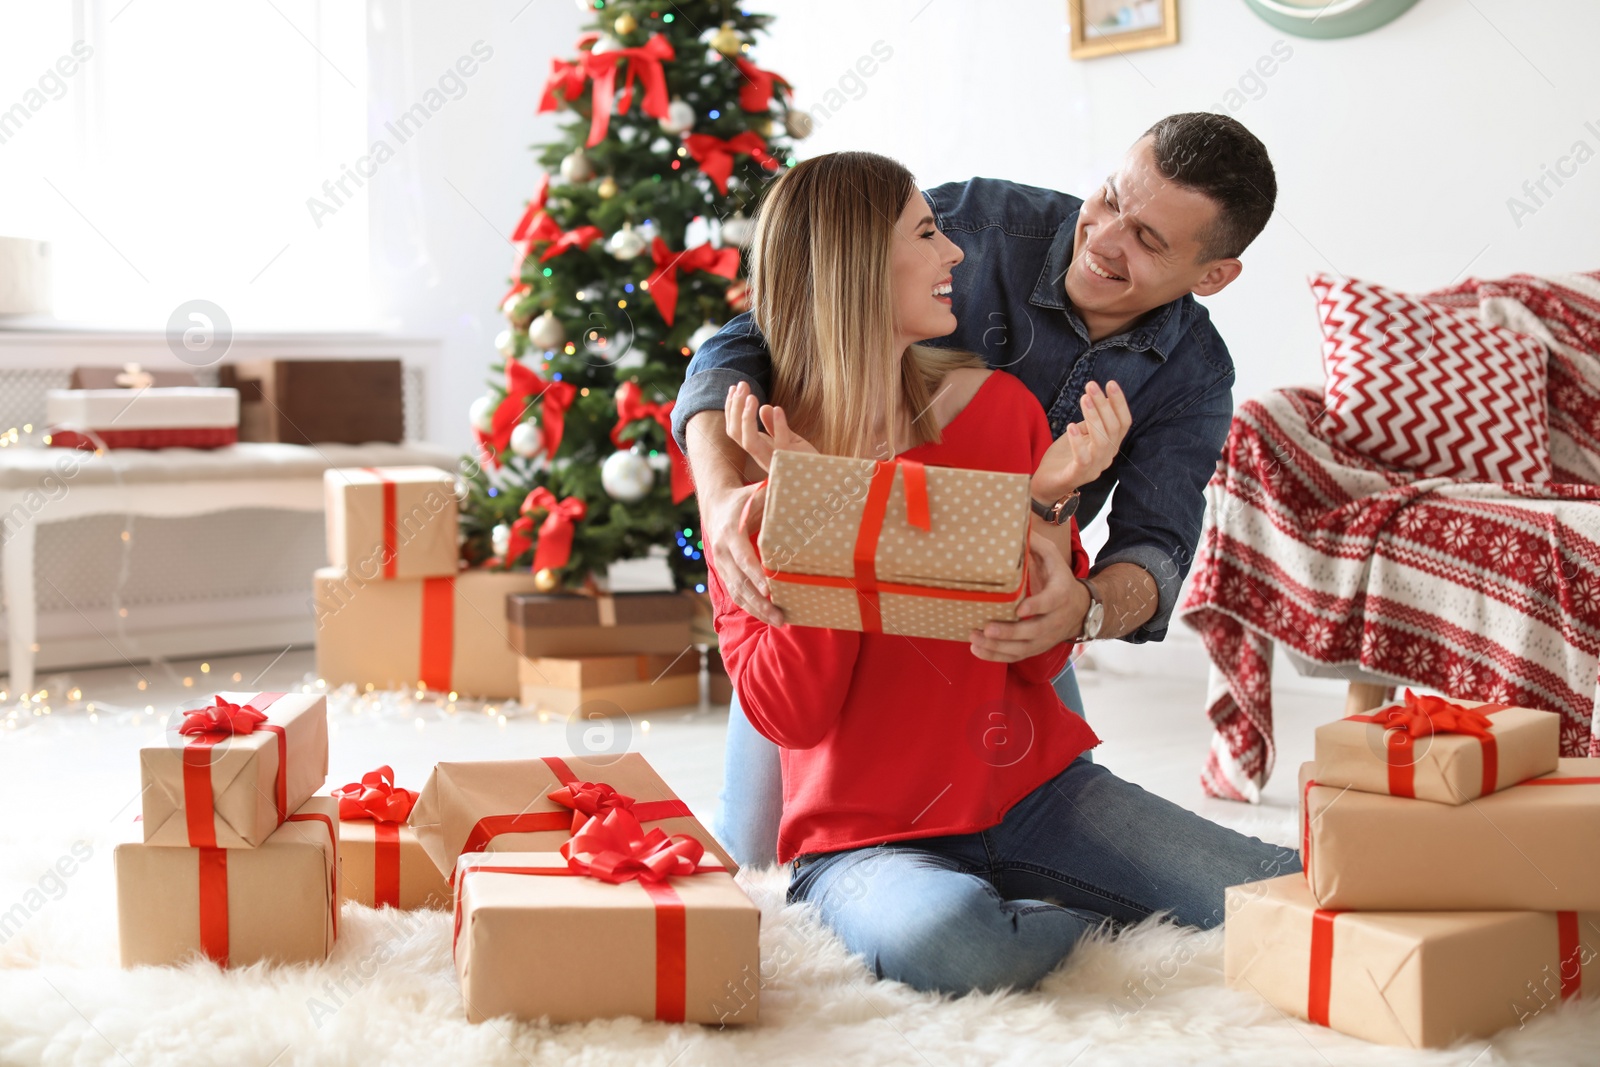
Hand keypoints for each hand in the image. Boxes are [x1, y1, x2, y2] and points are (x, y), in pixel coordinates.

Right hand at [703, 478, 784, 625]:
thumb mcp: (756, 494)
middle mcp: (722, 551)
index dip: (756, 576)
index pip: (744, 558)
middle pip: (740, 583)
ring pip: (737, 593)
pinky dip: (751, 607)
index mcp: (731, 532)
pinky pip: (735, 594)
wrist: (716, 506)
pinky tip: (767, 616)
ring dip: (757, 610)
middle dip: (760, 602)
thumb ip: (774, 497)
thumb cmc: (744, 500)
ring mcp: (721, 564)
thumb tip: (801, 494)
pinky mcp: (723, 572)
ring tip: (778, 622)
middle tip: (780, 617)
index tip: (770, 591)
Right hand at [724, 381, 816, 473]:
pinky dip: (778, 425)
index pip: (735, 430)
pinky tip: (779, 409)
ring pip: (750, 442)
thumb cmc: (805, 459)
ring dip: (747, 418)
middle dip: (735, 408)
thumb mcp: (789, 438)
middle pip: (737, 434)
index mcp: (758, 450)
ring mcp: (774, 461)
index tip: (734, 389)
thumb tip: (763, 407)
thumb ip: (774, 426)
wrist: (823, 476)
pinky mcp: (790, 462)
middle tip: (742, 386)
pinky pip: (780, 443)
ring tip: (753, 397)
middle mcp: (761, 457)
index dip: (731, 410)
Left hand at [969, 530, 1086, 661]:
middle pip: (1033, 631)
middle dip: (1010, 632)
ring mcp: (1045, 638)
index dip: (1036, 606)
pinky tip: (977, 649)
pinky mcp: (1035, 648)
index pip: (1051, 602)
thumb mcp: (1054, 559)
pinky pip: (1016, 656)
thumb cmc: (1060, 580)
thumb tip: (1019, 526)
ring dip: (998, 646)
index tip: (1020, 609)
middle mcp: (1054, 620)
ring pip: (1023, 648)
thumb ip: (1037, 545)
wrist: (1080, 610)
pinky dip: (996, 656)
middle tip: (987, 628)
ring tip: (975, 638)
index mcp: (1060, 594)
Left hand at [1033, 380, 1131, 499]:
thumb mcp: (1080, 434)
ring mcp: (1094, 468)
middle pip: (1113, 428)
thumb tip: (1099, 398)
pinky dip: (1078, 441)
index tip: (1111, 383)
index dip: (1120, 403)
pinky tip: (1071, 426)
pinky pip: (1083, 458)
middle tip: (1092, 385)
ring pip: (1102, 442)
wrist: (1046, 485)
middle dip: (1104, 404)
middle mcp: (1106, 457)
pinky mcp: (1077, 475)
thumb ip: (1092, 422)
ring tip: (1084, 399)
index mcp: (1109, 446)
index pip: (1123, 423)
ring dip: (1094, 417)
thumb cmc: (1064, 457)